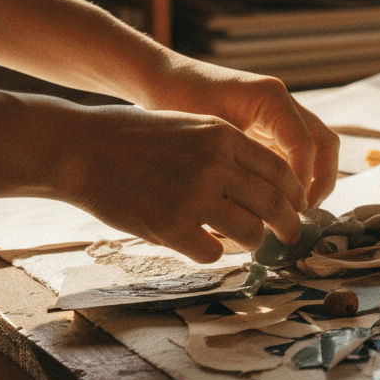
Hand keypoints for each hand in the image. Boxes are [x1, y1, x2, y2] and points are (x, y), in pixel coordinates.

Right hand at [66, 104, 308, 262]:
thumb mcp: (191, 125)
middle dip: (288, 225)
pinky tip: (203, 245)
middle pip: (273, 205)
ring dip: (251, 242)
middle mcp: (216, 165)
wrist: (82, 148)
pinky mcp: (171, 226)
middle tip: (290, 236)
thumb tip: (265, 184)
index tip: (298, 207)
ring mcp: (194, 196)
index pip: (280, 171)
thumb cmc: (135, 137)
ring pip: (250, 233)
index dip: (295, 194)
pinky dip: (212, 253)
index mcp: (223, 137)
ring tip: (244, 242)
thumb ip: (228, 151)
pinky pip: (211, 252)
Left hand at [139, 55, 338, 208]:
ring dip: (312, 179)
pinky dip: (294, 175)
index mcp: (271, 99)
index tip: (289, 210)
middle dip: (321, 180)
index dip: (302, 181)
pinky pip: (296, 152)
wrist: (162, 79)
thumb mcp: (207, 136)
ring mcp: (279, 114)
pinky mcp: (270, 125)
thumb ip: (239, 165)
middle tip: (301, 211)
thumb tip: (262, 208)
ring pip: (316, 148)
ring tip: (292, 210)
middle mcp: (283, 103)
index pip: (305, 145)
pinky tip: (275, 200)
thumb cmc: (176, 102)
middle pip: (325, 143)